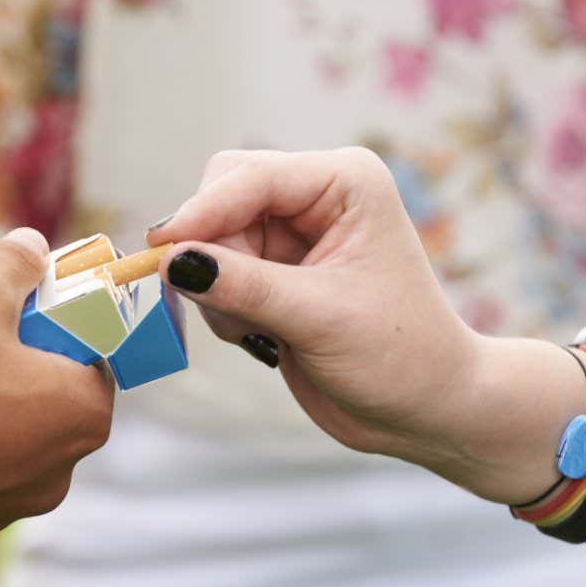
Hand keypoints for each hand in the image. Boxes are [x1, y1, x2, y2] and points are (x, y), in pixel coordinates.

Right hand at [0, 228, 113, 541]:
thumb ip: (11, 267)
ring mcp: (10, 505)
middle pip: (49, 401)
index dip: (63, 330)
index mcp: (84, 417)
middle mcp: (59, 473)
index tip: (30, 312)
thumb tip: (30, 245)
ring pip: (6, 437)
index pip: (93, 362)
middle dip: (18, 366)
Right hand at [148, 149, 585, 506]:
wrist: (423, 410)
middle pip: (221, 196)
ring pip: (210, 238)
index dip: (202, 211)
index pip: (249, 176)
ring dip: (214, 285)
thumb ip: (243, 286)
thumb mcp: (319, 318)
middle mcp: (316, 197)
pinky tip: (259, 336)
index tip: (162, 251)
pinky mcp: (274, 274)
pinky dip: (221, 306)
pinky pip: (215, 273)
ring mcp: (293, 235)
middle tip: (223, 304)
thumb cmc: (397, 356)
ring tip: (258, 331)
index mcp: (344, 182)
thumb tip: (170, 260)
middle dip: (209, 249)